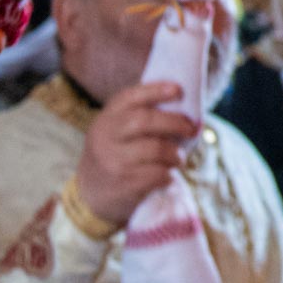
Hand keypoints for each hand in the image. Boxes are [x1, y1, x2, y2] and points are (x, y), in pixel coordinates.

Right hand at [72, 82, 195, 227]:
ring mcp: (113, 161)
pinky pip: (156, 174)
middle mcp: (106, 136)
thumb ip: (143, 118)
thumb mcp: (118, 131)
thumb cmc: (117, 154)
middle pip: (145, 120)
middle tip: (192, 129)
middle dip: (175, 122)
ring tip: (179, 158)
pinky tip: (168, 176)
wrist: (91, 193)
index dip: (156, 90)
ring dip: (175, 153)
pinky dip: (168, 174)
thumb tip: (190, 115)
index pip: (130, 97)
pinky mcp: (122, 184)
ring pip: (155, 149)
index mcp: (108, 117)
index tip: (179, 90)